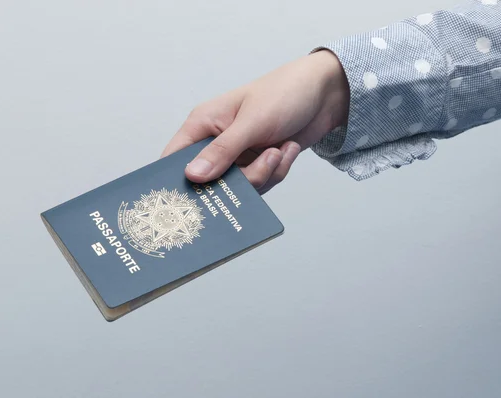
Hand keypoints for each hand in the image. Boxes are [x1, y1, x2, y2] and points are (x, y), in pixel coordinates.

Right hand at [161, 49, 349, 193]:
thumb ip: (222, 151)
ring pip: (241, 186)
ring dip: (265, 173)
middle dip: (241, 180)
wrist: (325, 93)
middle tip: (264, 162)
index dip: (176, 180)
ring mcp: (240, 155)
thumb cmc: (284, 93)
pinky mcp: (260, 163)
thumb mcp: (251, 122)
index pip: (175, 157)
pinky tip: (288, 149)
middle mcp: (218, 142)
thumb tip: (192, 176)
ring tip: (279, 149)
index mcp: (204, 124)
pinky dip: (278, 171)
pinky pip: (262, 183)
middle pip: (212, 181)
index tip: (188, 201)